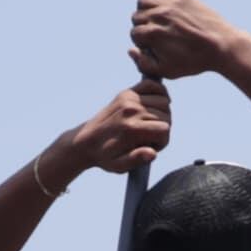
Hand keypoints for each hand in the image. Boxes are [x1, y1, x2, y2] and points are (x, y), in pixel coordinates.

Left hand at [55, 83, 172, 184]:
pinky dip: (159, 92)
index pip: (165, 129)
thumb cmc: (105, 157)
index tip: (151, 147)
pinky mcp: (126, 93)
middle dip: (162, 129)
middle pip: (166, 115)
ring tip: (150, 125)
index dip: (162, 142)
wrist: (84, 142)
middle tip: (149, 138)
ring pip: (163, 101)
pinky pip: (152, 85)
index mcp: (131, 129)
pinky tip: (156, 104)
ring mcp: (128, 99)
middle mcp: (131, 110)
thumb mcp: (118, 166)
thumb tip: (152, 153)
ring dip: (162, 114)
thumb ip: (136, 160)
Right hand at [127, 0, 246, 82]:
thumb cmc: (195, 61)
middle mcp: (160, 16)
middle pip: (137, 17)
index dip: (142, 42)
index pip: (134, 34)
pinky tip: (157, 2)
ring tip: (155, 18)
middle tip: (156, 34)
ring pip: (143, 0)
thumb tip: (131, 50)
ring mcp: (170, 4)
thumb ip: (144, 64)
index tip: (153, 46)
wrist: (222, 46)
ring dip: (145, 10)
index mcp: (154, 34)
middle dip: (143, 27)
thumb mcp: (167, 71)